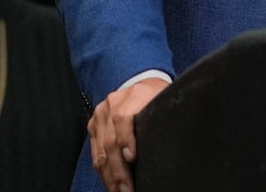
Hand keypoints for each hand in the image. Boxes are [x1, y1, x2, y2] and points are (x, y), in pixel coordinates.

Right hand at [89, 77, 167, 191]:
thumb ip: (162, 119)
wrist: (142, 84)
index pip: (122, 117)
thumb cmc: (157, 98)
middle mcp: (113, 103)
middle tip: (127, 188)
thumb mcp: (164, 103)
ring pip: (101, 150)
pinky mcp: (94, 124)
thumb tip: (171, 145)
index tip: (132, 158)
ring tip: (119, 190)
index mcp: (135, 94)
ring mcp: (101, 114)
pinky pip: (95, 152)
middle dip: (119, 169)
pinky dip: (103, 169)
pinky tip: (111, 181)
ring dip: (110, 174)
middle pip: (110, 140)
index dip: (126, 139)